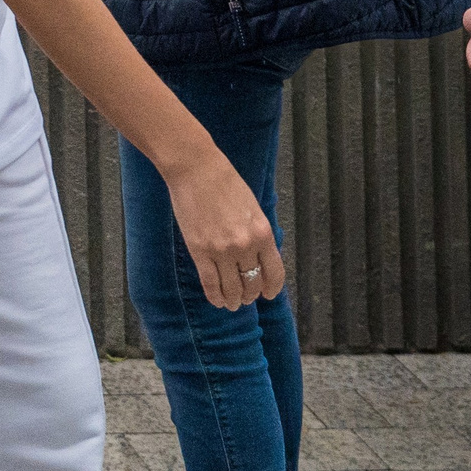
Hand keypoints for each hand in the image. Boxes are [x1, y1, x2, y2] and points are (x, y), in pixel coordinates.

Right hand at [164, 151, 285, 310]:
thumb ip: (257, 234)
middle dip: (250, 294)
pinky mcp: (199, 250)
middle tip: (245, 297)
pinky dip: (215, 296)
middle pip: (253, 283)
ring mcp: (222, 249)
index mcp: (263, 233)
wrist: (195, 167)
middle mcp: (246, 245)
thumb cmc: (224, 182)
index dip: (272, 289)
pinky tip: (217, 301)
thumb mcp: (253, 208)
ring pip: (232, 288)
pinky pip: (210, 282)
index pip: (275, 273)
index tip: (267, 294)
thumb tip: (258, 257)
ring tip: (232, 303)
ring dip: (234, 299)